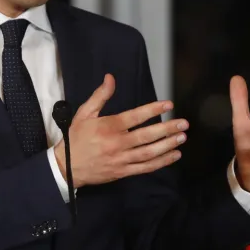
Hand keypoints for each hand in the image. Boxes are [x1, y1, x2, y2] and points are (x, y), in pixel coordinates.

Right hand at [53, 74, 187, 186]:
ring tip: (182, 137)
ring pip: (149, 152)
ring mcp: (121, 159)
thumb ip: (100, 96)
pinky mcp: (123, 171)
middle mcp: (117, 143)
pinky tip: (174, 155)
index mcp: (109, 126)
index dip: (153, 110)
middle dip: (167, 129)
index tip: (169, 105)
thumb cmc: (76, 138)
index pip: (135, 116)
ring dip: (167, 145)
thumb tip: (111, 78)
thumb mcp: (84, 113)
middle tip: (183, 124)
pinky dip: (161, 162)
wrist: (66, 167)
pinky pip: (145, 167)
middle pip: (146, 136)